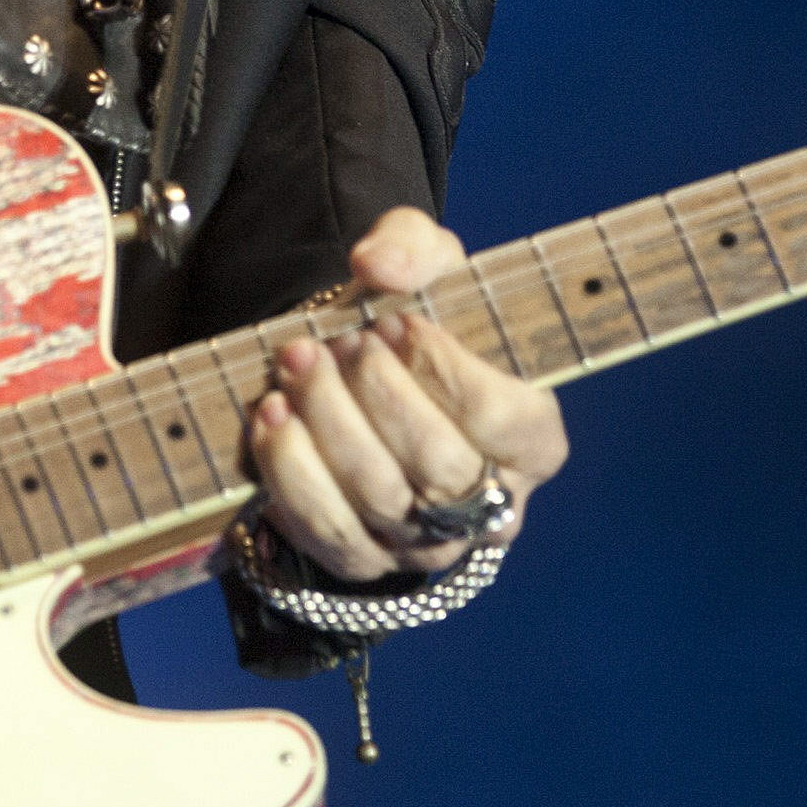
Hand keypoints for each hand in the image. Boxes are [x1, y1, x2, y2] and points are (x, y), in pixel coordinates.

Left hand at [247, 207, 568, 581]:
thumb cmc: (413, 318)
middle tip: (340, 344)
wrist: (360, 368)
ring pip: (381, 502)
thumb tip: (380, 269)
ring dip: (328, 427)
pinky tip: (272, 417)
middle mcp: (492, 505)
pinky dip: (293, 474)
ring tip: (297, 365)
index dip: (445, 371)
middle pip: (438, 467)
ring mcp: (428, 543)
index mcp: (534, 439)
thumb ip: (413, 247)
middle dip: (378, 397)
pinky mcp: (366, 560)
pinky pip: (328, 534)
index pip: (502, 421)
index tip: (394, 323)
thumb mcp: (426, 262)